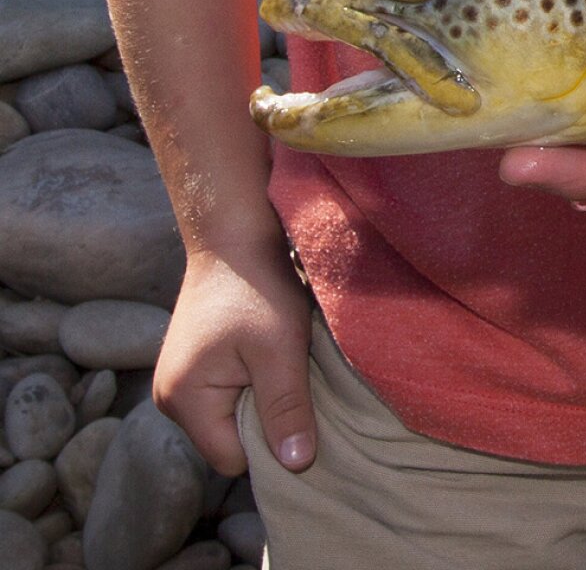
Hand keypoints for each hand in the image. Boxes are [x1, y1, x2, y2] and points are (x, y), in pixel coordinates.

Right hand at [154, 239, 316, 476]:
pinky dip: (251, 384)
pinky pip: (225, 396)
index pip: (232, 460)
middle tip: (295, 381)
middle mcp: (169, 399)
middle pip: (229, 441)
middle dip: (266, 422)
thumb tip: (297, 466)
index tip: (299, 409)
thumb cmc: (258, 288)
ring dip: (261, 399)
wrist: (234, 237)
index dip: (271, 444)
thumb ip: (287, 409)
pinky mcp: (190, 368)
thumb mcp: (281, 350)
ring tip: (281, 364)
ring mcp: (176, 383)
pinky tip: (268, 357)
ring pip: (230, 418)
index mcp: (183, 401)